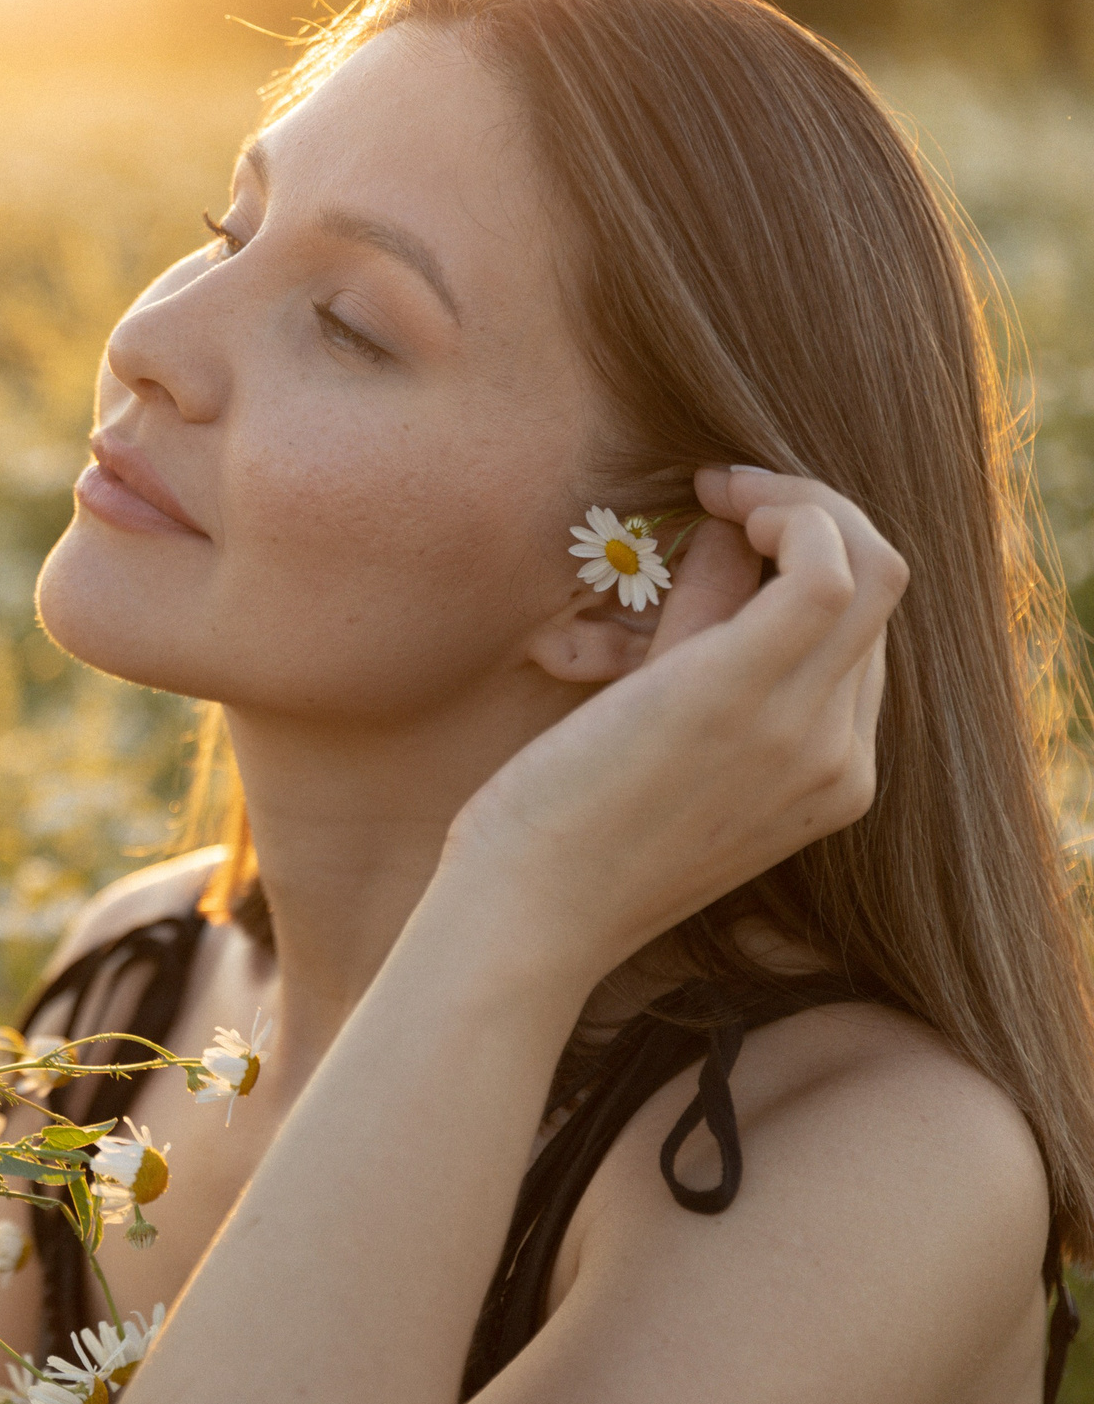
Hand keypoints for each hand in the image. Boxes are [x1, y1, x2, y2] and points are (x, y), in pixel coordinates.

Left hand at [442, 464, 904, 988]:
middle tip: (721, 493)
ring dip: (802, 502)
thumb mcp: (654, 719)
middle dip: (811, 519)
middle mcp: (840, 761)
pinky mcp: (748, 695)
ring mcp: (808, 733)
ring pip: (870, 568)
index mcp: (830, 779)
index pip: (862, 638)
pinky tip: (720, 498)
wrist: (525, 914)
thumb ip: (702, 630)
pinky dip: (791, 509)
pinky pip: (829, 566)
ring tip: (718, 489)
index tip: (729, 521)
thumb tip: (726, 535)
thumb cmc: (562, 828)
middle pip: (877, 594)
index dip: (807, 561)